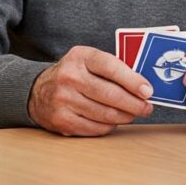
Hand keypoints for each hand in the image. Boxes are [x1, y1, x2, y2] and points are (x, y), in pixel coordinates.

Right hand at [29, 46, 153, 136]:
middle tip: (147, 107)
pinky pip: (94, 127)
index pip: (111, 67)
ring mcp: (63, 100)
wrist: (37, 91)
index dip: (133, 81)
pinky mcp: (61, 120)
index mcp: (80, 57)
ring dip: (125, 116)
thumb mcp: (88, 60)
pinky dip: (109, 126)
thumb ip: (113, 67)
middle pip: (110, 94)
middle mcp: (69, 77)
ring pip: (105, 114)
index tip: (148, 91)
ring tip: (133, 114)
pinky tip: (115, 121)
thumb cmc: (74, 74)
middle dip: (134, 103)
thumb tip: (143, 86)